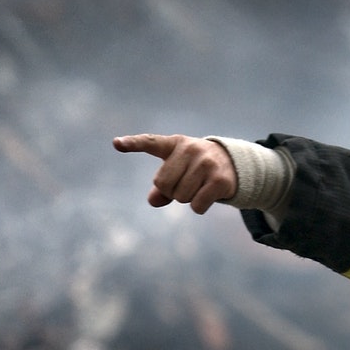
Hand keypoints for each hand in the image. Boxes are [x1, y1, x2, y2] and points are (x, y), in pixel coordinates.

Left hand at [113, 134, 237, 213]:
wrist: (234, 163)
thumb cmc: (196, 167)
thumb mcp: (177, 170)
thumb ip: (161, 186)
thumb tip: (153, 200)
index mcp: (174, 144)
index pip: (149, 142)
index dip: (132, 144)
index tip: (116, 143)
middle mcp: (190, 149)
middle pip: (163, 184)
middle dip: (172, 191)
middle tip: (187, 182)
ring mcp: (206, 163)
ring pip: (180, 197)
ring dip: (187, 198)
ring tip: (200, 185)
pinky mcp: (219, 180)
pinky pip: (196, 206)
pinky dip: (199, 207)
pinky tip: (209, 195)